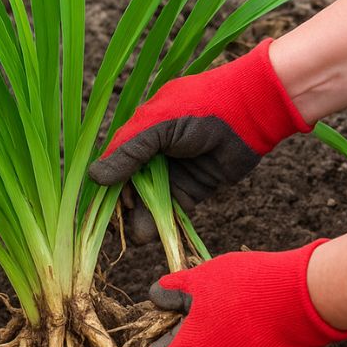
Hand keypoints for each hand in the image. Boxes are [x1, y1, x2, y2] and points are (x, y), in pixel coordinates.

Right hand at [88, 39, 309, 241]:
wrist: (251, 113)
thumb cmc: (201, 109)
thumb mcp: (159, 126)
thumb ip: (129, 153)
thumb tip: (94, 178)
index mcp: (143, 131)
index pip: (116, 162)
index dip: (108, 185)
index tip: (99, 209)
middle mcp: (157, 153)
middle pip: (132, 186)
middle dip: (125, 208)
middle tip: (118, 230)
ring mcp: (177, 171)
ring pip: (152, 200)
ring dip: (143, 219)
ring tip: (138, 238)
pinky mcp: (196, 187)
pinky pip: (175, 207)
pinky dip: (164, 221)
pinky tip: (154, 235)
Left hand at [145, 241, 346, 346]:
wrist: (305, 300)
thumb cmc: (247, 287)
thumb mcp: (202, 278)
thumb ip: (172, 291)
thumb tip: (157, 296)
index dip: (167, 337)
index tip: (183, 320)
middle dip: (200, 344)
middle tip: (219, 314)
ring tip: (245, 323)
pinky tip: (264, 336)